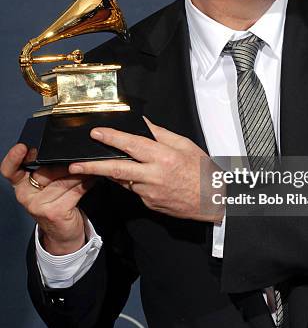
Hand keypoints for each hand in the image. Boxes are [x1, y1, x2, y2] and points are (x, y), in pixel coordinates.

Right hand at [1, 144, 92, 254]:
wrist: (62, 234)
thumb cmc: (56, 204)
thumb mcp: (48, 186)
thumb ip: (49, 170)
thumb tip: (68, 150)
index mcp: (21, 184)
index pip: (10, 170)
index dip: (13, 158)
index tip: (22, 148)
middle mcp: (25, 195)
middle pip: (46, 171)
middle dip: (68, 164)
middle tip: (82, 157)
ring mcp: (38, 205)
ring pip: (64, 180)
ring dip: (81, 173)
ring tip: (91, 167)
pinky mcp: (54, 212)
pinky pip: (75, 191)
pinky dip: (87, 183)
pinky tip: (92, 179)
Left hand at [68, 117, 224, 222]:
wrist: (213, 200)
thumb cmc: (202, 171)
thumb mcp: (185, 145)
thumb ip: (160, 134)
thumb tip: (142, 123)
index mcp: (164, 157)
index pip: (131, 145)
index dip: (112, 138)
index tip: (96, 133)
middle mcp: (154, 176)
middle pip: (116, 170)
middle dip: (92, 167)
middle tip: (74, 165)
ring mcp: (149, 193)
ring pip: (124, 180)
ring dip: (114, 172)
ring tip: (105, 165)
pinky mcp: (149, 204)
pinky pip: (134, 189)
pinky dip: (131, 181)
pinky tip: (137, 176)